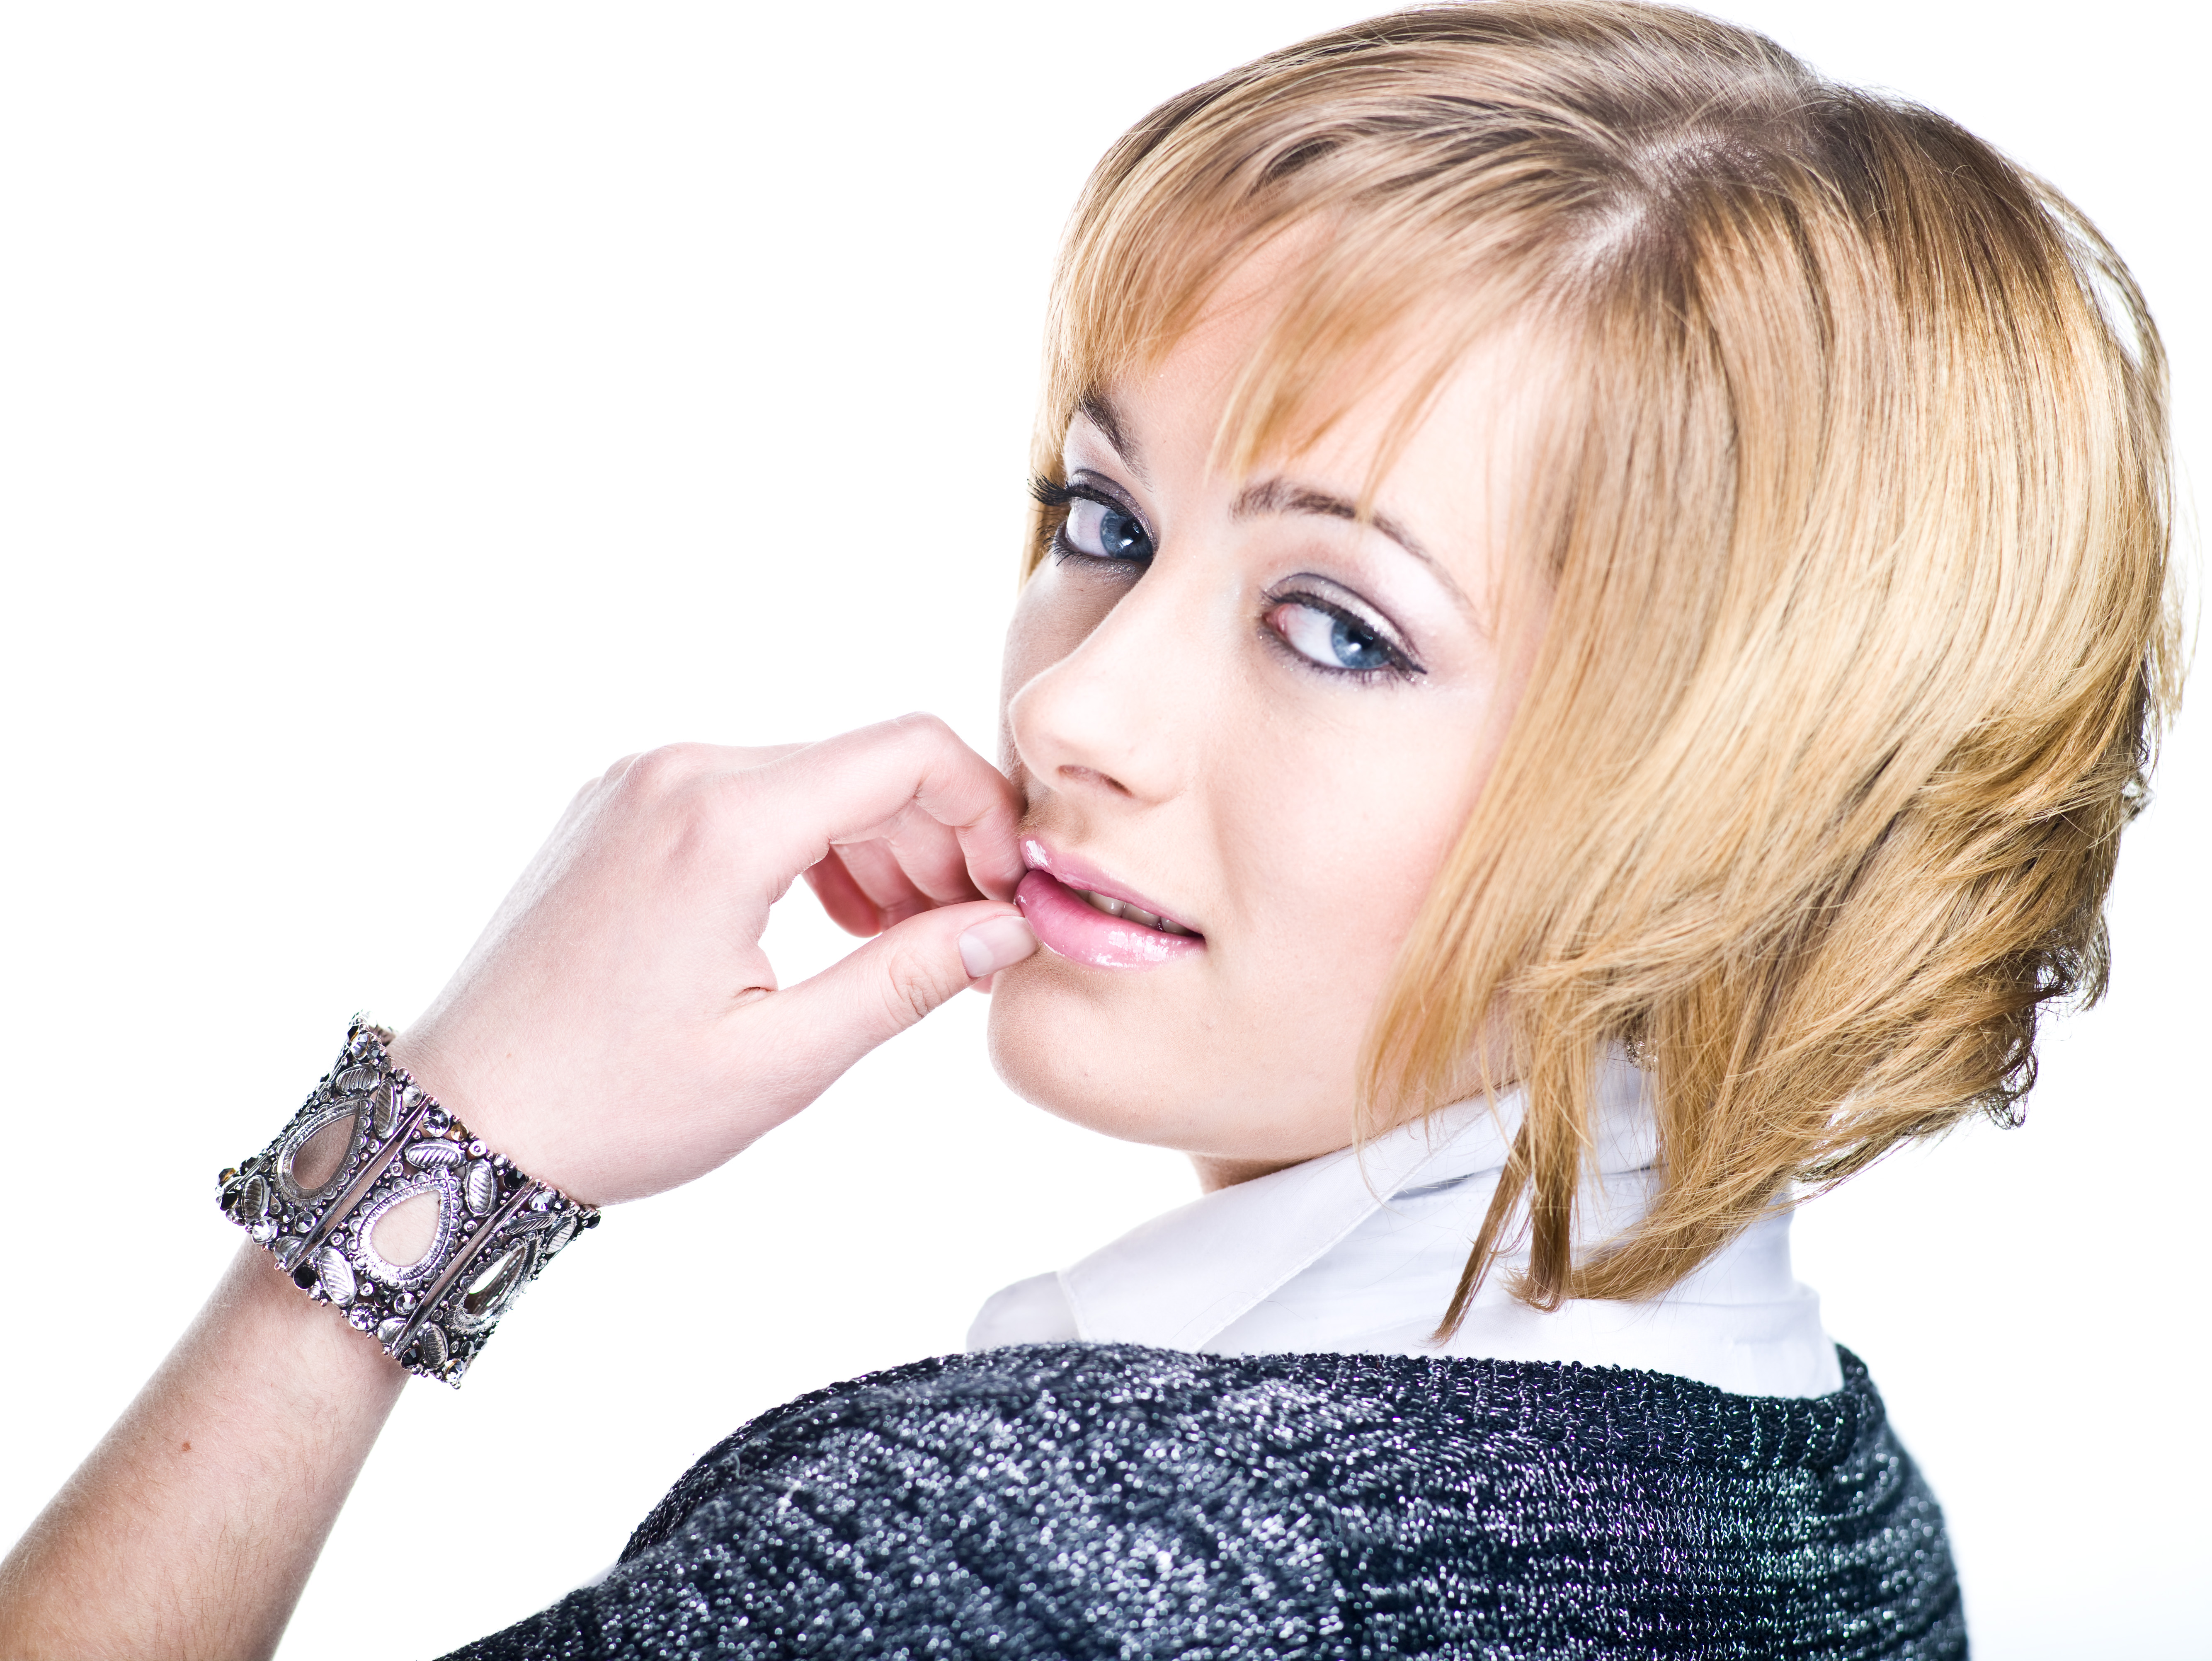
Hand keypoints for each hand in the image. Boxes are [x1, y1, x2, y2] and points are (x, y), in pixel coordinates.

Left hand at [389, 714, 1035, 1205]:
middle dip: (940, 840)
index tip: (1012, 889)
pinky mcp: (621, 807)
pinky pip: (750, 796)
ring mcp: (641, 784)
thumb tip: (1008, 924)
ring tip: (906, 943)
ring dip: (880, 846)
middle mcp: (679, 773)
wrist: (458, 1120)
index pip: (908, 753)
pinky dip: (811, 846)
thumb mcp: (784, 1059)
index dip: (986, 812)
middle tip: (973, 937)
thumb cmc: (611, 1103)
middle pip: (864, 763)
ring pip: (811, 779)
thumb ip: (909, 977)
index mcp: (722, 822)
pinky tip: (836, 923)